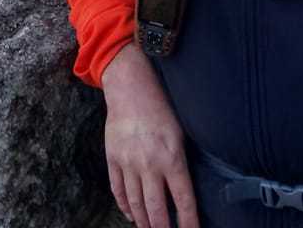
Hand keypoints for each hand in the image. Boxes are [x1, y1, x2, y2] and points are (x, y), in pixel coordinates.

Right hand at [101, 45, 198, 227]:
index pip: (184, 201)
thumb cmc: (161, 109)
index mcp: (172, 158)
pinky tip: (131, 214)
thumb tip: (186, 192)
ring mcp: (128, 162)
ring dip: (143, 221)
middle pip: (156, 210)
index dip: (189, 223)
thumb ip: (182, 163)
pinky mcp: (113, 158)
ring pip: (135, 204)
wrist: (130, 88)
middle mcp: (149, 164)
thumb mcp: (180, 134)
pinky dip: (124, 205)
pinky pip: (118, 189)